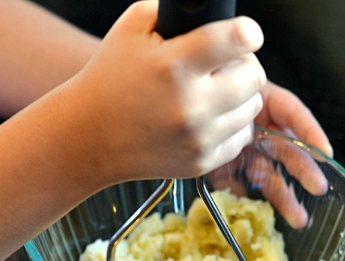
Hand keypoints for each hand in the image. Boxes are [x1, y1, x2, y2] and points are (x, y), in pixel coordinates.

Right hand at [68, 0, 265, 182]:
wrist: (89, 136)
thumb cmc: (110, 78)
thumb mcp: (132, 28)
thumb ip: (176, 12)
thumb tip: (215, 14)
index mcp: (173, 66)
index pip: (239, 40)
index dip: (246, 32)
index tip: (243, 35)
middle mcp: (189, 106)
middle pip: (255, 75)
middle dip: (243, 64)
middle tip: (223, 65)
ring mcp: (197, 139)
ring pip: (253, 106)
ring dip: (238, 95)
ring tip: (210, 92)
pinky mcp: (201, 162)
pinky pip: (242, 136)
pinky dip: (230, 124)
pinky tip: (206, 118)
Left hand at [209, 83, 331, 228]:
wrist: (168, 105)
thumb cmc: (196, 78)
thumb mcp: (221, 69)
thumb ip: (238, 75)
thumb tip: (251, 79)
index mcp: (260, 99)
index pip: (291, 111)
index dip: (308, 130)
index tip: (324, 151)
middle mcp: (255, 126)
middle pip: (285, 149)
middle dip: (303, 169)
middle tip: (318, 187)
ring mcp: (240, 148)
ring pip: (266, 173)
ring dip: (283, 196)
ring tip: (298, 218)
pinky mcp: (222, 166)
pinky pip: (237, 184)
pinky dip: (245, 196)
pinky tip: (252, 209)